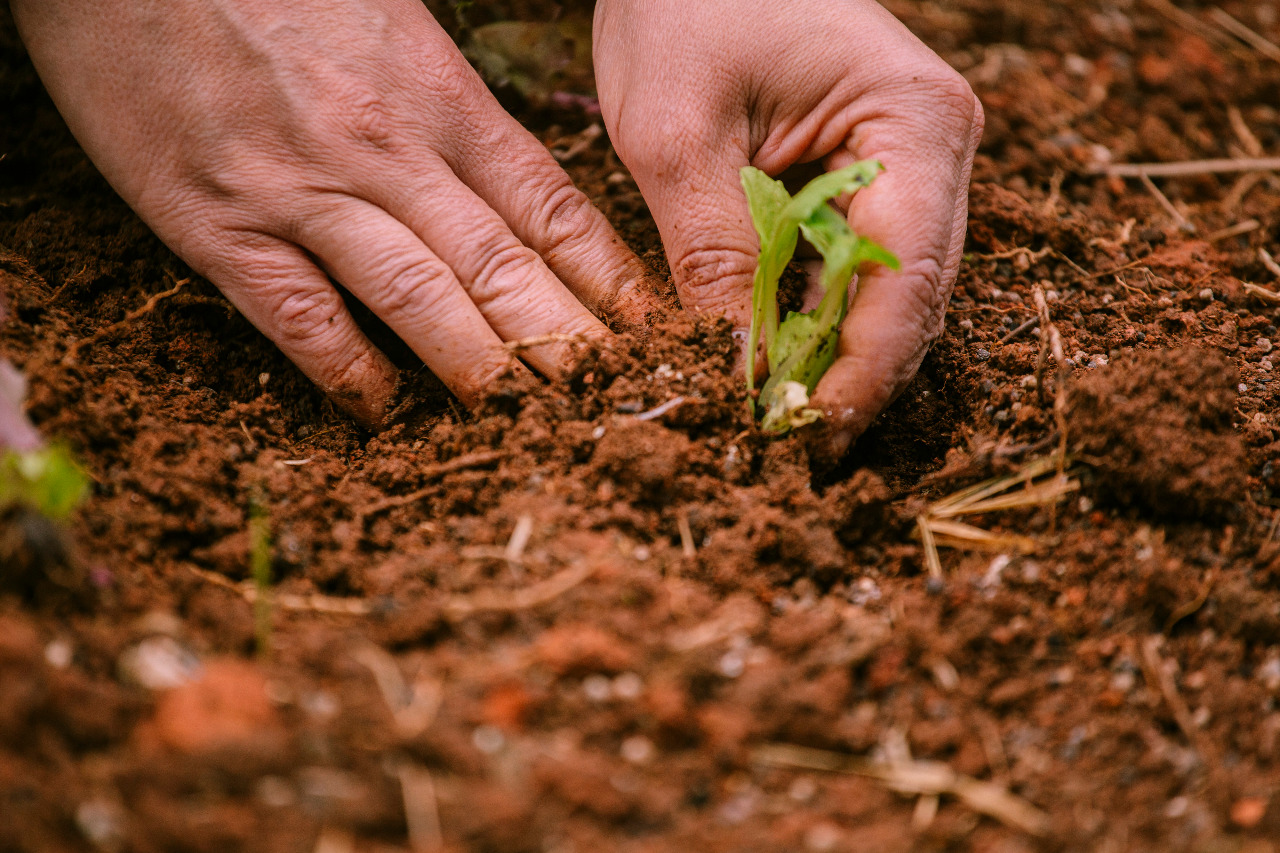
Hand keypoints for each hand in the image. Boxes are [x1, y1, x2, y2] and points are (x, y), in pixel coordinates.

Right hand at [13, 0, 657, 424]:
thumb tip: (511, 189)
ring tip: (528, 427)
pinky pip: (300, 317)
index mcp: (438, 99)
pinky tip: (384, 414)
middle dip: (572, 346)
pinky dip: (348, 371)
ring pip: (419, 299)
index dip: (612, 284)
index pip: (552, 209)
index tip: (653, 339)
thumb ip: (453, 110)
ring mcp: (303, 190)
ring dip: (481, 370)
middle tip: (621, 409)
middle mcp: (386, 150)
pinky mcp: (218, 223)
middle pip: (505, 268)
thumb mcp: (392, 22)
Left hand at [593, 0, 981, 457]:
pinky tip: (769, 358)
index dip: (865, 370)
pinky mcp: (869, 180)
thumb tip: (736, 374)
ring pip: (884, 294)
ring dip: (830, 356)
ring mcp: (910, 167)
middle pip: (911, 298)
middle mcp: (936, 150)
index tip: (811, 435)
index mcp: (916, 120)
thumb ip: (714, 254)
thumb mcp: (677, 134)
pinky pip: (851, 270)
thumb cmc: (682, 4)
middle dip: (849, 376)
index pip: (908, 275)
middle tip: (785, 447)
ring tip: (772, 417)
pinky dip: (813, 318)